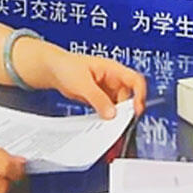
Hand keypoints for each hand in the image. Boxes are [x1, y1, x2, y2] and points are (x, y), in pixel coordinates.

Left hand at [29, 47, 146, 118]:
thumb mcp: (82, 83)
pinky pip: (110, 109)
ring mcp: (107, 89)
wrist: (53, 69)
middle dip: (126, 110)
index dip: (139, 95)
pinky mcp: (100, 98)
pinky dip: (108, 117)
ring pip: (120, 105)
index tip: (136, 110)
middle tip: (119, 123)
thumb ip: (98, 99)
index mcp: (113, 69)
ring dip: (117, 115)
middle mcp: (113, 79)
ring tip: (110, 126)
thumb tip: (112, 113)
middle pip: (129, 97)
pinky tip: (103, 124)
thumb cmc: (66, 66)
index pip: (135, 81)